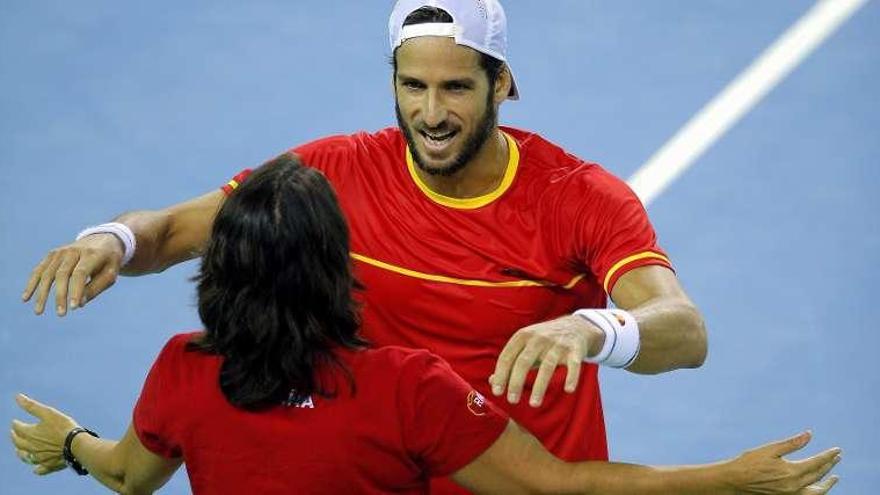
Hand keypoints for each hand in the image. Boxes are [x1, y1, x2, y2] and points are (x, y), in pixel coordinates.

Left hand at [10, 394, 78, 475]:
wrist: (76, 444)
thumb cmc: (63, 426)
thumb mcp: (48, 412)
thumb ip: (31, 406)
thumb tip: (17, 397)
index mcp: (30, 433)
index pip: (17, 428)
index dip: (15, 424)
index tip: (15, 421)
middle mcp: (31, 447)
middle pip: (18, 443)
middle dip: (15, 437)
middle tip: (14, 433)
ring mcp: (39, 458)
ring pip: (26, 457)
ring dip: (21, 453)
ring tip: (19, 450)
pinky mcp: (49, 465)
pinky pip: (39, 469)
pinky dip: (36, 468)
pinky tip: (36, 468)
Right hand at [22, 233, 123, 315]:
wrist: (102, 240)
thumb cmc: (108, 261)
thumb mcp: (110, 273)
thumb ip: (96, 288)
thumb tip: (78, 304)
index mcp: (92, 254)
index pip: (80, 274)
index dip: (75, 291)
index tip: (73, 308)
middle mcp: (74, 251)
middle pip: (62, 274)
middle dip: (60, 296)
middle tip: (61, 314)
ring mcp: (61, 251)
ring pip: (47, 273)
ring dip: (42, 293)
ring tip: (39, 311)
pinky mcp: (52, 254)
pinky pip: (39, 270)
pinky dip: (32, 284)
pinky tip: (26, 298)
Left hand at [488, 315, 601, 406]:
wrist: (575, 326)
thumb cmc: (543, 341)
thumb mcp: (524, 345)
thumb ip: (510, 362)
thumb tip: (492, 382)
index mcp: (523, 336)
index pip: (507, 357)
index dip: (501, 375)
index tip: (497, 392)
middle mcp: (538, 339)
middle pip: (524, 362)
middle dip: (516, 382)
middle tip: (512, 400)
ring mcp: (557, 344)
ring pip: (547, 366)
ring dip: (539, 387)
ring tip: (533, 404)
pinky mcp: (575, 350)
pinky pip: (573, 365)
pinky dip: (571, 377)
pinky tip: (568, 390)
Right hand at [723, 431, 840, 493]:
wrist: (734, 480)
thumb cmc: (749, 462)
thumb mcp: (770, 449)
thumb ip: (792, 443)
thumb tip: (809, 434)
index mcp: (791, 472)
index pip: (817, 463)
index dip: (828, 456)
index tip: (837, 450)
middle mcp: (794, 486)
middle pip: (818, 476)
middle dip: (829, 466)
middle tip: (837, 457)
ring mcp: (790, 494)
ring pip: (816, 491)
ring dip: (826, 483)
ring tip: (833, 477)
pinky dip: (815, 490)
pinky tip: (815, 485)